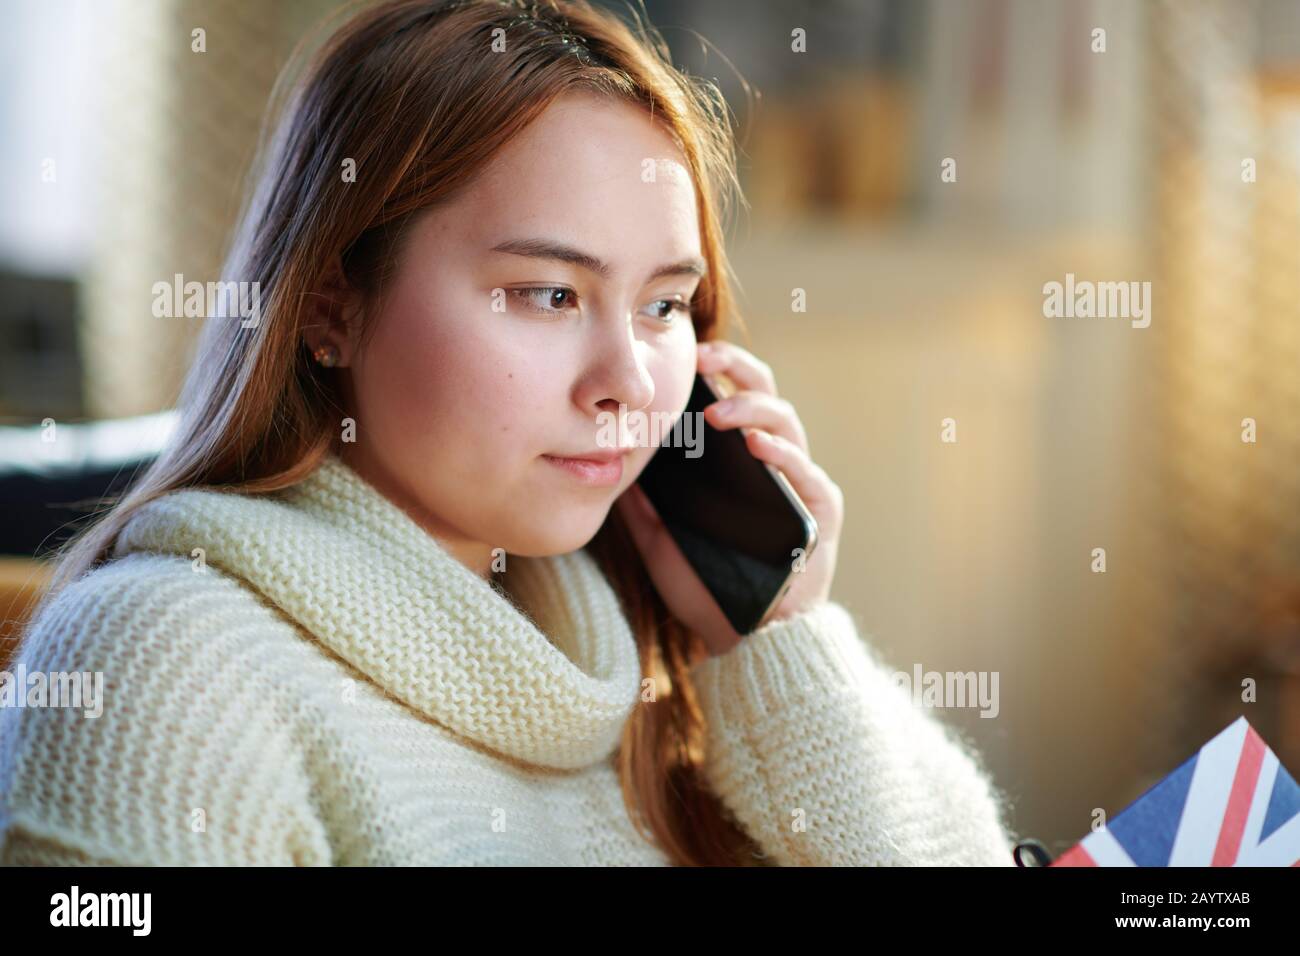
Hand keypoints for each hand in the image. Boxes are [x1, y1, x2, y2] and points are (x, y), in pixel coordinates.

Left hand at [615, 340, 843, 659]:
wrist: (748, 642)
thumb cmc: (709, 588)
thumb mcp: (661, 543)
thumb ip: (642, 508)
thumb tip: (612, 470)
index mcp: (743, 463)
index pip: (735, 398)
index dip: (718, 370)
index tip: (688, 353)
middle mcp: (777, 464)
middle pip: (766, 396)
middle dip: (738, 370)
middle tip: (705, 359)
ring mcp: (802, 487)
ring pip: (788, 427)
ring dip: (755, 412)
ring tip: (720, 413)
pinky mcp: (822, 516)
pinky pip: (807, 477)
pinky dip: (784, 457)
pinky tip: (759, 448)